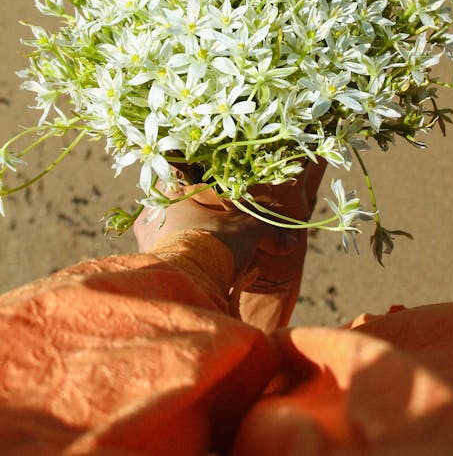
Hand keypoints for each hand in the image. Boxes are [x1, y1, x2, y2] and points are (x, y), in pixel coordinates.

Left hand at [134, 159, 325, 279]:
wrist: (187, 284)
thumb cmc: (213, 242)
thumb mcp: (248, 230)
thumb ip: (268, 230)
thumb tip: (290, 240)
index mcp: (170, 193)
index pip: (184, 183)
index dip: (204, 194)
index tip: (220, 206)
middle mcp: (151, 214)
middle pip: (176, 212)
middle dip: (196, 223)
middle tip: (219, 234)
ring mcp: (145, 242)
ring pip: (170, 237)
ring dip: (188, 246)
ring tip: (212, 258)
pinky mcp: (147, 269)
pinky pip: (167, 261)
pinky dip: (182, 265)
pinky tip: (200, 274)